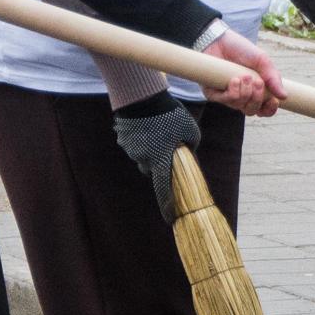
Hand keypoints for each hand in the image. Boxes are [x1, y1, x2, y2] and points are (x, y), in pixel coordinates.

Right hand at [114, 97, 202, 219]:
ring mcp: (131, 149)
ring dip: (150, 148)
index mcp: (161, 161)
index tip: (170, 217)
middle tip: (167, 148)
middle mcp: (144, 159)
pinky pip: (134, 143)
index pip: (164, 190)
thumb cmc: (170, 114)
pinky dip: (140, 137)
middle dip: (159, 163)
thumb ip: (191, 146)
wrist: (142, 97)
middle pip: (152, 169)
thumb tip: (189, 152)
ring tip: (157, 129)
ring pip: (143, 155)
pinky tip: (147, 124)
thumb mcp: (190, 131)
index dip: (167, 206)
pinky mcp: (123, 139)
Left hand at [202, 29, 284, 116]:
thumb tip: (284, 96)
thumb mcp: (262, 61)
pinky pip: (226, 101)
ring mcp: (227, 96)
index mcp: (255, 90)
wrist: (220, 40)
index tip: (274, 100)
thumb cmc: (241, 49)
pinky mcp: (214, 94)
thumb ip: (273, 78)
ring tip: (244, 76)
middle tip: (258, 82)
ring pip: (240, 107)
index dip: (270, 109)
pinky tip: (234, 79)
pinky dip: (233, 91)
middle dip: (257, 98)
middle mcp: (241, 96)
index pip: (264, 109)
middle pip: (252, 111)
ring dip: (245, 92)